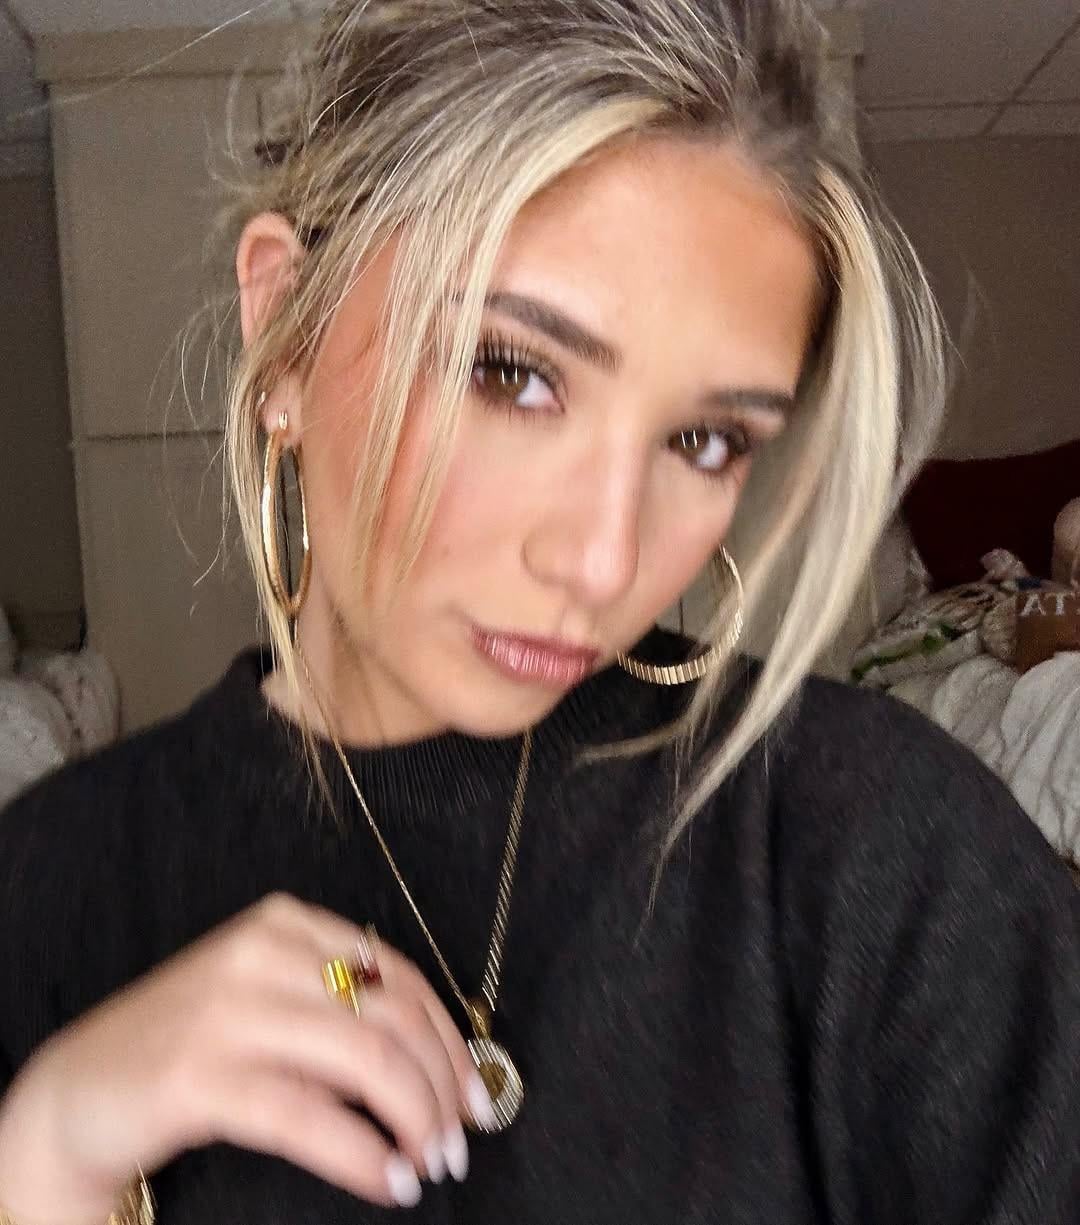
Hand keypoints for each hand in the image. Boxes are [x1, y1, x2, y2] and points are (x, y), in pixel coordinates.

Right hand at [0, 893, 491, 1223]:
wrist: (76, 1092)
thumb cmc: (189, 1048)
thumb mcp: (269, 1005)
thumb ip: (337, 1012)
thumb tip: (438, 1063)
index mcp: (285, 925)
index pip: (398, 975)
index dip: (448, 1039)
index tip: (475, 1093)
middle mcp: (260, 953)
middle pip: (392, 1016)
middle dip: (441, 1085)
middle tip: (459, 1142)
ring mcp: (227, 1010)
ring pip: (364, 1060)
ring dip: (415, 1120)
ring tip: (430, 1165)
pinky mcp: (197, 1076)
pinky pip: (308, 1116)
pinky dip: (364, 1155)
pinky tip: (390, 1180)